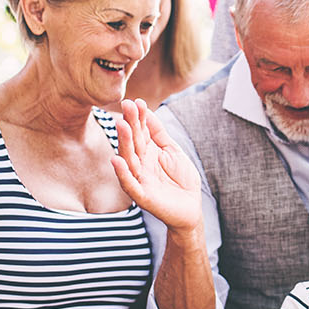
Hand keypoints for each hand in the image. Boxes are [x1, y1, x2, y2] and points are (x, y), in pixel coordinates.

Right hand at [111, 99, 203, 232]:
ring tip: (121, 125)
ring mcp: (140, 179)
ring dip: (124, 142)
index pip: (140, 131)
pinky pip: (130, 184)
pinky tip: (117, 160)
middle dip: (130, 124)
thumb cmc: (181, 179)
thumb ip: (159, 133)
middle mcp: (140, 164)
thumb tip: (147, 111)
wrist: (191, 207)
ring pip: (129, 159)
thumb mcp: (172, 151)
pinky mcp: (142, 196)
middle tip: (127, 105)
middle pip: (133, 142)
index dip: (139, 117)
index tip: (136, 101)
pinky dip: (123, 173)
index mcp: (147, 152)